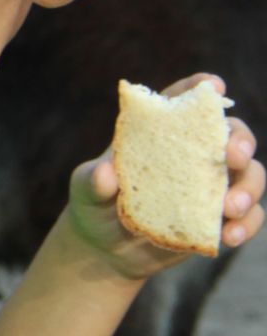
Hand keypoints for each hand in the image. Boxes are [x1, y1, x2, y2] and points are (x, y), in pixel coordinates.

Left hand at [63, 73, 263, 280]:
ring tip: (229, 209)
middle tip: (233, 157)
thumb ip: (93, 181)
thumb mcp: (85, 191)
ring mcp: (211, 185)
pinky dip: (247, 223)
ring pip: (250, 175)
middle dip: (241, 140)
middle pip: (231, 134)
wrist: (104, 249)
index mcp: (160, 134)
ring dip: (248, 188)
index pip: (183, 101)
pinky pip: (249, 215)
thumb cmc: (94, 207)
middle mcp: (193, 154)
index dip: (201, 88)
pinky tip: (229, 236)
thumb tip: (105, 174)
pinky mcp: (220, 217)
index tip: (213, 86)